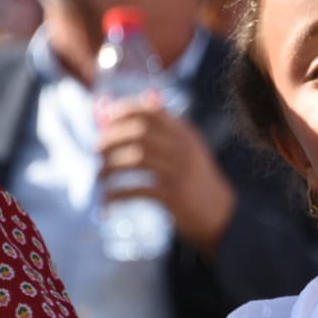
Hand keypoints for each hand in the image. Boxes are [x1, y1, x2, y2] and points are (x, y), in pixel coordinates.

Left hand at [98, 97, 236, 259]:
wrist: (221, 214)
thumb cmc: (196, 180)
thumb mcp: (188, 149)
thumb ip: (165, 129)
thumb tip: (139, 103)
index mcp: (185, 134)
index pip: (150, 111)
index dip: (122, 112)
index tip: (104, 120)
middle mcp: (183, 149)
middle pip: (138, 132)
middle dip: (111, 138)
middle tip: (97, 149)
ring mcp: (179, 171)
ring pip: (134, 158)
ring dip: (110, 166)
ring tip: (100, 174)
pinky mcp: (173, 195)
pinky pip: (136, 189)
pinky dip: (117, 193)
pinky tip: (109, 198)